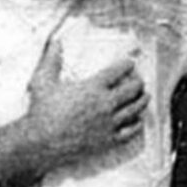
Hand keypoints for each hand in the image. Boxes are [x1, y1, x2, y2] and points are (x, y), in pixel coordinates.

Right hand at [24, 38, 149, 171]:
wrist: (42, 143)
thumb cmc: (41, 112)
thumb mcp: (43, 82)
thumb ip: (51, 60)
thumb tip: (55, 43)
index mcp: (93, 87)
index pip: (118, 71)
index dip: (127, 65)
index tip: (130, 63)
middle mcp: (106, 104)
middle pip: (133, 89)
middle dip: (139, 82)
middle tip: (139, 80)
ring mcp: (110, 123)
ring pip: (136, 109)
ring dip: (143, 100)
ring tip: (145, 96)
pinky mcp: (110, 139)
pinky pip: (131, 130)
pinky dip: (138, 123)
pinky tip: (139, 119)